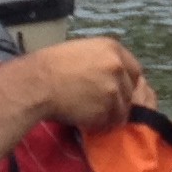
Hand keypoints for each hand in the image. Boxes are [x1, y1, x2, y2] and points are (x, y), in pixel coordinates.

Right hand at [19, 34, 147, 133]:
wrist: (37, 83)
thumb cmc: (51, 67)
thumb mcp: (82, 52)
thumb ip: (102, 61)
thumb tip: (114, 74)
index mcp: (112, 48)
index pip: (134, 70)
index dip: (126, 82)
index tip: (117, 90)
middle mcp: (118, 66)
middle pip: (131, 90)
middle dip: (119, 99)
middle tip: (102, 104)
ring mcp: (114, 87)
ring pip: (122, 107)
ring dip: (109, 112)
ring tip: (89, 111)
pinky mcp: (108, 107)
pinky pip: (110, 120)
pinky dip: (101, 122)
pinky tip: (85, 116)